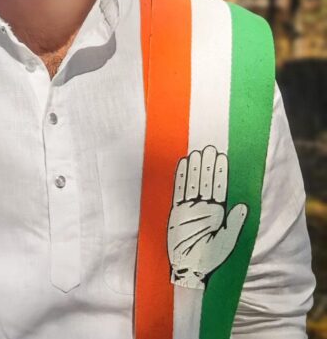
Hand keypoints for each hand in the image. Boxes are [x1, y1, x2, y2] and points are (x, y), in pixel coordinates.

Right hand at [167, 145, 247, 289]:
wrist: (187, 270)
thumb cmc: (209, 260)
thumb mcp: (226, 243)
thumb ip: (234, 225)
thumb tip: (244, 206)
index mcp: (217, 213)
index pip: (219, 188)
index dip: (220, 173)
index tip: (222, 157)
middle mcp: (203, 207)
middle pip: (205, 182)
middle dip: (207, 166)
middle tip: (209, 148)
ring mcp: (188, 208)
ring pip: (192, 183)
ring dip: (194, 168)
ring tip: (197, 152)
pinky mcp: (175, 211)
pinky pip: (178, 190)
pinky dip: (179, 177)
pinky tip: (181, 164)